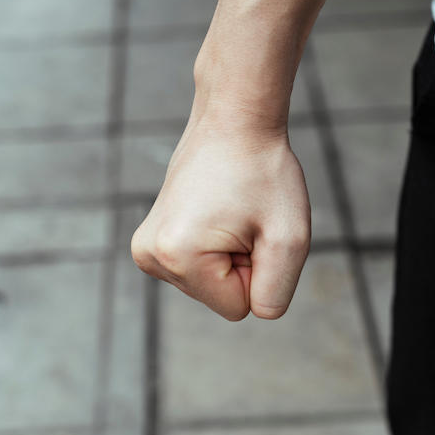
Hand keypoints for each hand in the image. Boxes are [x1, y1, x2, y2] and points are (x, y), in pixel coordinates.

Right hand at [130, 111, 310, 320]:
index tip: (254, 227)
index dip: (259, 271)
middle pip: (220, 298)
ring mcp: (144, 249)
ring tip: (230, 211)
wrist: (233, 121)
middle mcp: (150, 256)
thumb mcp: (290, 238)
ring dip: (230, 254)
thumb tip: (256, 313)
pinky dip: (214, 247)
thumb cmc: (265, 173)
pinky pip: (197, 269)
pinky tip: (214, 210)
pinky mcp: (149, 241)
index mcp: (179, 257)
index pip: (239, 307)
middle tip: (244, 216)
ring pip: (209, 285)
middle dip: (242, 264)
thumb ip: (276, 293)